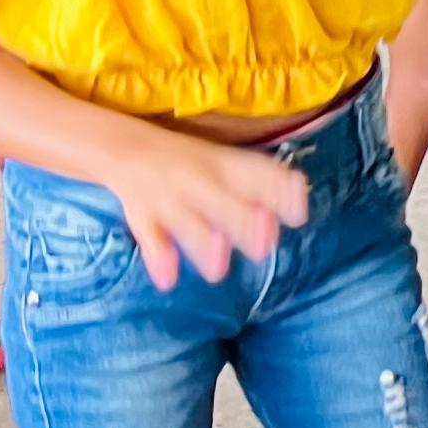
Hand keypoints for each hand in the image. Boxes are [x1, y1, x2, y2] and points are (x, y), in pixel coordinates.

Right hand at [104, 121, 309, 292]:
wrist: (128, 148)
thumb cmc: (192, 161)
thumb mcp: (227, 162)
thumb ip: (261, 182)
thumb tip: (299, 205)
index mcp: (224, 164)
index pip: (255, 174)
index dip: (278, 193)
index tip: (297, 216)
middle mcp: (198, 179)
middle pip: (222, 202)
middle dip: (242, 223)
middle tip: (263, 247)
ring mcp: (168, 199)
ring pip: (187, 222)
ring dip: (202, 245)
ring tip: (218, 271)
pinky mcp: (142, 217)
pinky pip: (149, 238)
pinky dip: (157, 258)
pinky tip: (168, 280)